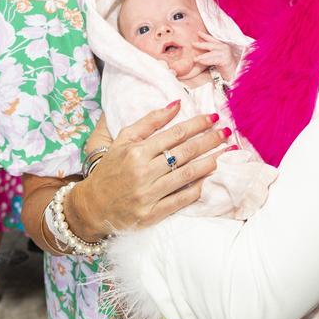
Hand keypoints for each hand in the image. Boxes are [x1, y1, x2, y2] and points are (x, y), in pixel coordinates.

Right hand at [68, 101, 228, 238]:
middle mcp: (143, 172)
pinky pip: (182, 200)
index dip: (197, 124)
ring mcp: (148, 195)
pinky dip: (198, 188)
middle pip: (185, 153)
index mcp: (136, 151)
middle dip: (210, 140)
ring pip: (188, 175)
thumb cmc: (110, 169)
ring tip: (226, 152)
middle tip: (227, 132)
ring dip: (210, 162)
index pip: (175, 134)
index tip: (214, 116)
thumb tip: (176, 103)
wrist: (91, 206)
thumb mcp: (123, 139)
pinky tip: (210, 178)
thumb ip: (149, 121)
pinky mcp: (152, 214)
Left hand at [193, 33, 238, 81]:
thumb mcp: (217, 57)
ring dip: (202, 56)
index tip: (198, 32)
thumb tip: (199, 51)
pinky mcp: (225, 60)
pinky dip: (206, 61)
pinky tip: (200, 62)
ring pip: (211, 53)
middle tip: (192, 44)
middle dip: (201, 44)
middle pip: (211, 44)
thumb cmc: (225, 65)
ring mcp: (225, 53)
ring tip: (194, 59)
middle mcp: (224, 47)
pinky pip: (214, 60)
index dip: (205, 36)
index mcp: (222, 45)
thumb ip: (210, 53)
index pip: (212, 39)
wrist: (236, 72)